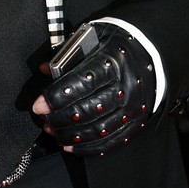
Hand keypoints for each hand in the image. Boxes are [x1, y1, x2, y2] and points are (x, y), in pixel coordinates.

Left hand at [32, 23, 155, 155]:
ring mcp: (132, 108)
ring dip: (69, 135)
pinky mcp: (135, 123)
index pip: (81, 84)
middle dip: (59, 119)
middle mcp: (125, 87)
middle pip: (88, 110)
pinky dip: (87, 148)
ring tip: (51, 131)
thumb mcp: (92, 39)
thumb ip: (68, 54)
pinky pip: (110, 142)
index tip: (38, 105)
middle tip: (43, 119)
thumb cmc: (114, 46)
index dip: (56, 97)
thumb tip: (45, 69)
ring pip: (97, 130)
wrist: (149, 53)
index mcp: (113, 62)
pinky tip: (69, 146)